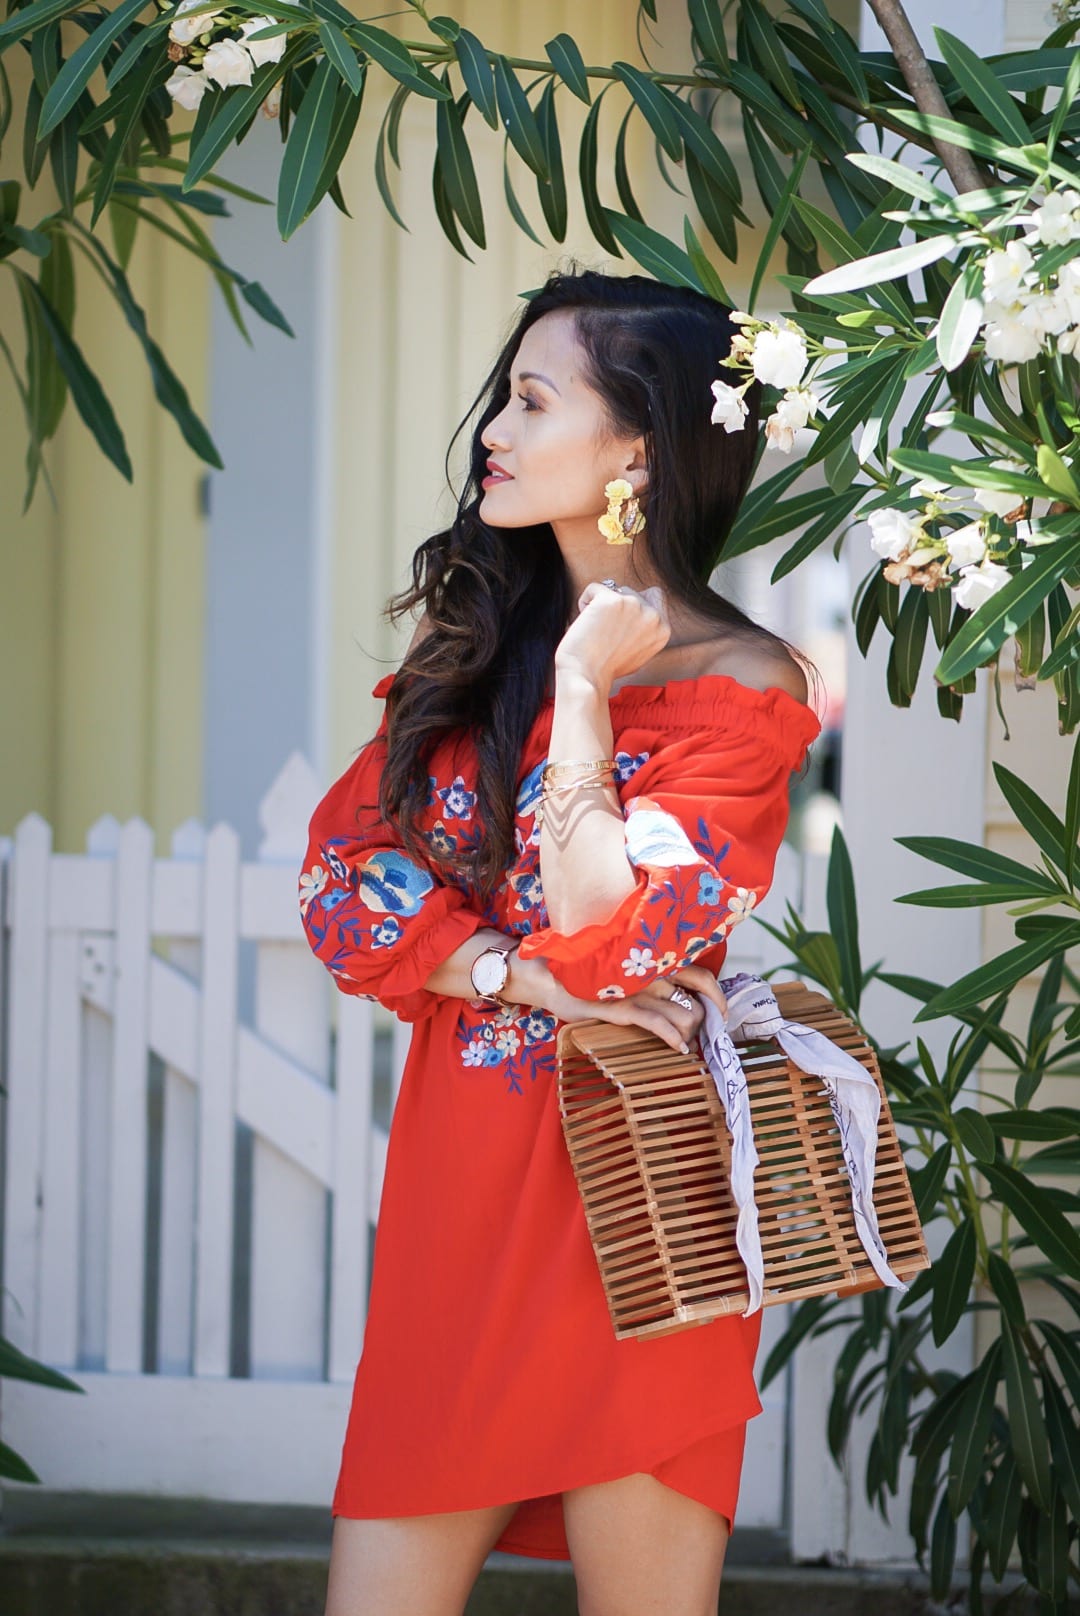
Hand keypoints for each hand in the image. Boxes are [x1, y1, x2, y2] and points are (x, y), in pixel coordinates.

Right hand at [515, 957, 727, 1053]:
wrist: (548, 976)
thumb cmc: (587, 975)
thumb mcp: (622, 970)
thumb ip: (648, 976)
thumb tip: (678, 995)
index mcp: (652, 960)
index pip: (698, 973)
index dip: (715, 994)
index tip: (721, 1011)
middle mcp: (650, 971)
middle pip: (696, 996)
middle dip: (702, 1019)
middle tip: (699, 1033)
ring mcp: (636, 988)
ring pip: (682, 1012)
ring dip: (688, 1032)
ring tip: (683, 1043)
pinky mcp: (620, 1006)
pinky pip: (656, 1023)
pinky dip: (672, 1037)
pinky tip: (678, 1049)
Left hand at [553, 582, 670, 691]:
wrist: (586, 677)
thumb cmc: (606, 669)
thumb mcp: (638, 652)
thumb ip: (643, 630)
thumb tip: (636, 609)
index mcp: (663, 630)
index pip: (656, 596)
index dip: (634, 605)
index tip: (620, 624)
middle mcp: (653, 616)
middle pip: (631, 592)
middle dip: (615, 606)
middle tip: (604, 631)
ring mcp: (635, 605)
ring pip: (613, 589)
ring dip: (600, 605)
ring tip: (595, 629)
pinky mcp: (613, 599)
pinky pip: (593, 589)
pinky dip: (584, 603)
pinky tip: (585, 623)